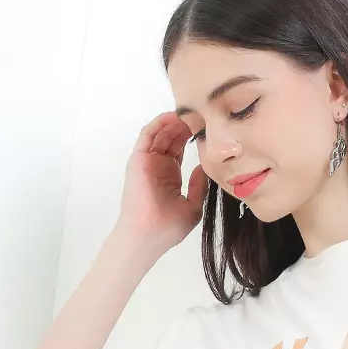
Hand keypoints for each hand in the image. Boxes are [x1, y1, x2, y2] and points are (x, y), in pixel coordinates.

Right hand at [115, 111, 208, 255]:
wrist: (149, 236)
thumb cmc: (168, 228)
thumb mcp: (193, 206)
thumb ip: (199, 186)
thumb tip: (205, 167)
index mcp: (169, 176)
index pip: (180, 149)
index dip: (193, 136)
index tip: (209, 127)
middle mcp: (158, 166)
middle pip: (171, 137)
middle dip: (186, 125)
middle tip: (202, 113)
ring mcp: (147, 162)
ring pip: (160, 133)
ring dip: (174, 121)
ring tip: (191, 112)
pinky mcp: (138, 160)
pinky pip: (148, 135)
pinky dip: (159, 124)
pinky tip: (174, 117)